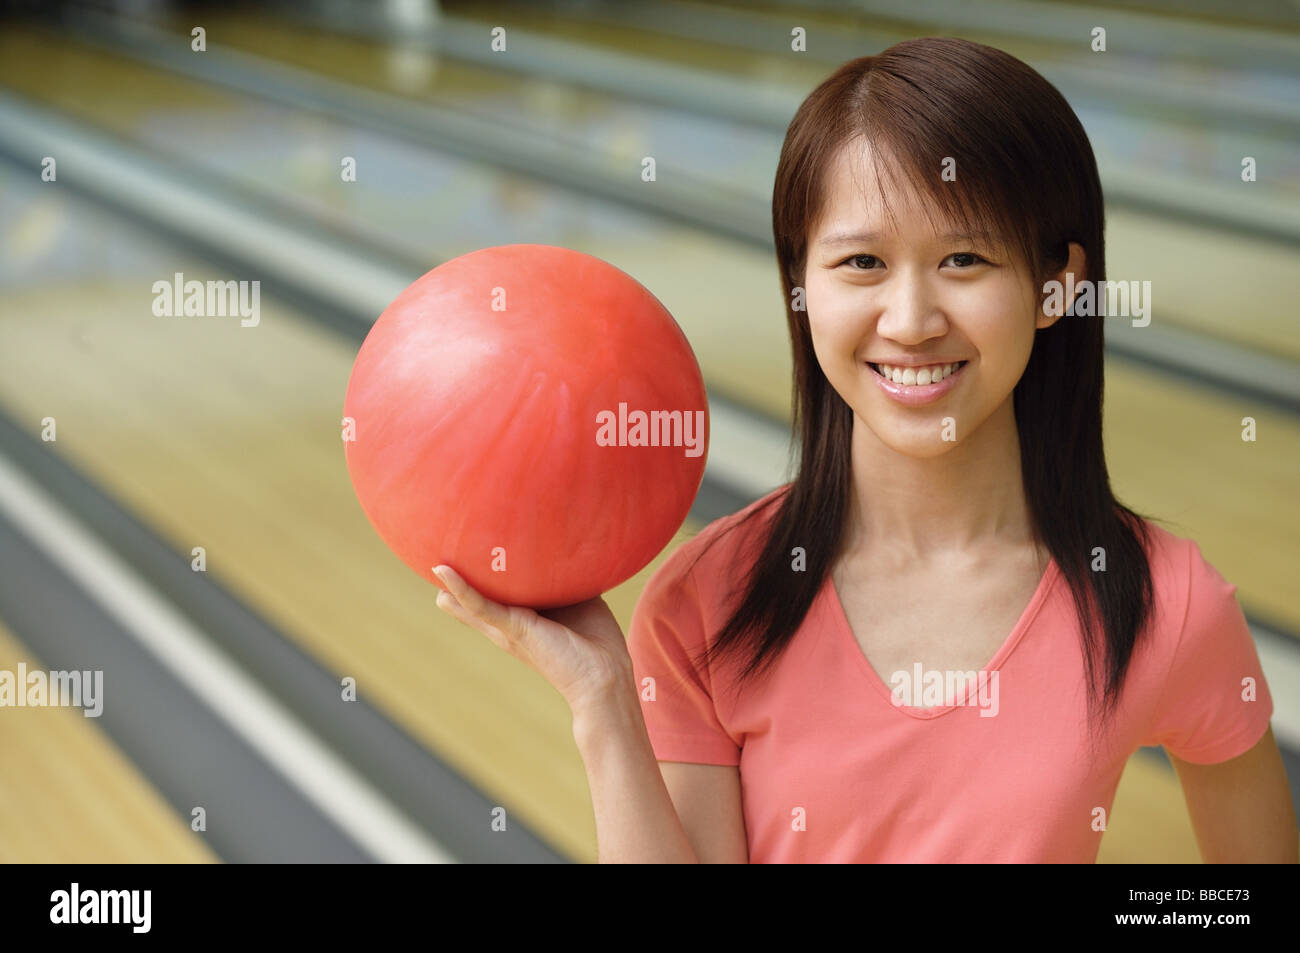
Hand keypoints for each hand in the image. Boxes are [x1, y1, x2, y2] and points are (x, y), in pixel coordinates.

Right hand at [432, 565, 632, 711]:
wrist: (603, 675)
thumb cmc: (595, 642)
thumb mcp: (579, 601)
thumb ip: (569, 578)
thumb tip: (571, 551)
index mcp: (524, 619)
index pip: (495, 601)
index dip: (480, 584)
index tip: (467, 561)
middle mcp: (510, 624)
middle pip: (473, 605)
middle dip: (456, 588)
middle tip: (438, 561)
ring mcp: (507, 627)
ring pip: (469, 603)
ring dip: (452, 584)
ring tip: (433, 562)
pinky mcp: (512, 628)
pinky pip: (479, 605)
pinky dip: (461, 588)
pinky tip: (443, 571)